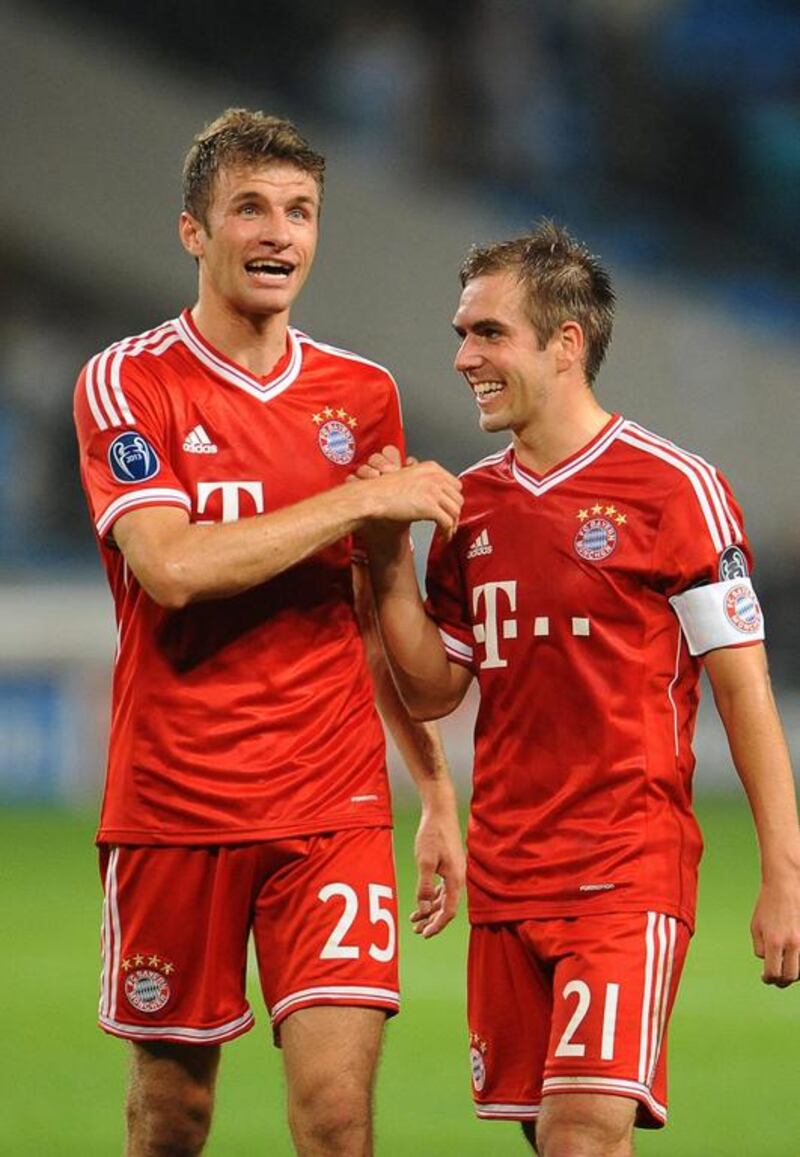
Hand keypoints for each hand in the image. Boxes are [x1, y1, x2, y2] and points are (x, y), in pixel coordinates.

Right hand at [352, 446, 462, 539]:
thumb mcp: (408, 477)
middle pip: (458, 499)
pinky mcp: (430, 507)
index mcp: (431, 468)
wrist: (373, 496)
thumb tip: (437, 496)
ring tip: (446, 533)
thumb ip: (424, 482)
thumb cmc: (384, 489)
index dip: (453, 500)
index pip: (455, 485)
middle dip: (455, 513)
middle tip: (450, 524)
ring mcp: (434, 491)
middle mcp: (435, 477)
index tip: (450, 509)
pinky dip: (447, 532)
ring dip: (453, 525)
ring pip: (455, 512)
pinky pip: (447, 523)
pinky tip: (442, 537)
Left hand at [410, 801, 465, 937]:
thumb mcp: (425, 861)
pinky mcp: (450, 866)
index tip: (425, 934)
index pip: (449, 911)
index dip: (437, 925)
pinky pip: (442, 888)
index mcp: (455, 879)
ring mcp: (455, 872)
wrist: (440, 812)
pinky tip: (422, 902)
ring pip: (444, 898)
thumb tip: (423, 909)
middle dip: (432, 921)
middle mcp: (458, 878)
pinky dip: (432, 897)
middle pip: (447, 907)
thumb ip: (424, 886)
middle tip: (417, 931)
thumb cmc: (432, 834)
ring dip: (430, 910)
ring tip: (414, 920)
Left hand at [751, 877, 799, 986]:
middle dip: (782, 982)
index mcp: (774, 942)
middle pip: (790, 976)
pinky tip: (793, 957)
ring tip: (785, 967)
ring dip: (793, 973)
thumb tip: (766, 963)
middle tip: (777, 980)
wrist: (785, 886)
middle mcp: (792, 943)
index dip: (768, 979)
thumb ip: (760, 948)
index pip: (772, 973)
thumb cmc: (768, 905)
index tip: (765, 978)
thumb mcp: (756, 926)